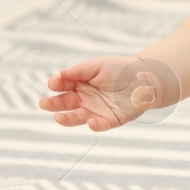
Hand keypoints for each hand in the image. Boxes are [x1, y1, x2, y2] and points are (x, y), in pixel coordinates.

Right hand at [38, 54, 177, 129]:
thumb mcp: (99, 65)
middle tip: (43, 103)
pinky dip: (94, 125)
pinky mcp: (109, 120)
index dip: (57, 84)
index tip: (53, 83)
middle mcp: (85, 98)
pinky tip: (91, 121)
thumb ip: (80, 70)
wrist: (146, 79)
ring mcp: (96, 110)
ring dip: (66, 119)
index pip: (63, 85)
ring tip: (58, 117)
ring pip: (76, 117)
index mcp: (81, 83)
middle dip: (53, 104)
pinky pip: (99, 125)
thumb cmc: (121, 69)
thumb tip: (60, 74)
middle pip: (64, 103)